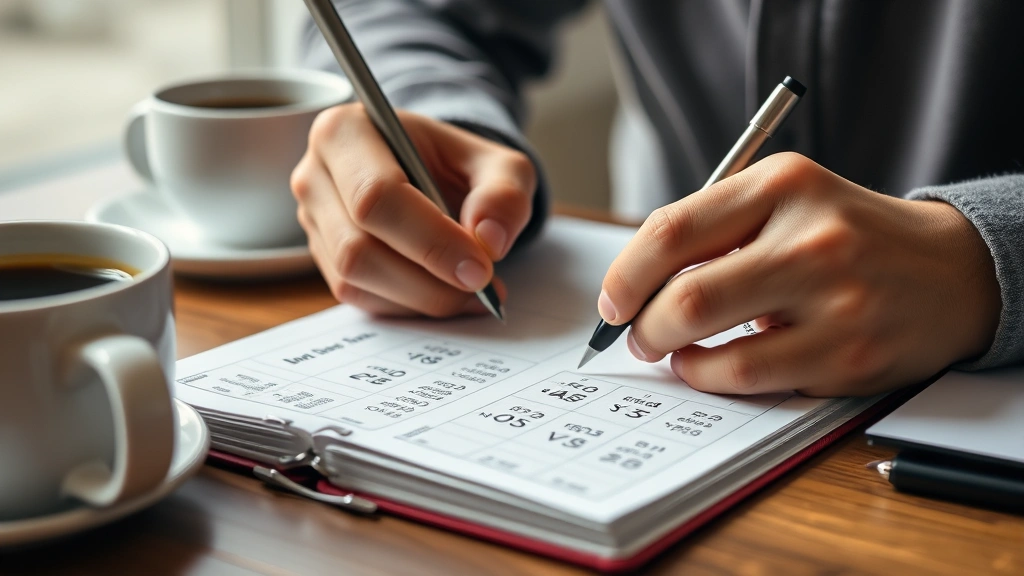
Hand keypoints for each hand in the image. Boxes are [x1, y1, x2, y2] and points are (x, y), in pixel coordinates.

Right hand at [291, 104, 535, 315]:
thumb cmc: (456, 165)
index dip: (430, 241)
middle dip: (427, 278)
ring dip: (420, 297)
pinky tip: (444, 293)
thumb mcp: (498, 165)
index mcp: (346, 132)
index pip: (376, 196)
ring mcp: (314, 221)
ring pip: (355, 279)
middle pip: (357, 247)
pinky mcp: (323, 258)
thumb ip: (504, 194)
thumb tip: (489, 240)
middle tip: (481, 285)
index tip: (480, 268)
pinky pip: (359, 297)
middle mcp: (315, 176)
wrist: (433, 175)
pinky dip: (408, 305)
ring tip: (471, 292)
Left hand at [599, 152, 1000, 395]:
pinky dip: (713, 378)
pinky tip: (713, 367)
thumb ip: (713, 230)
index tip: (613, 302)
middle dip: (643, 327)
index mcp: (783, 184)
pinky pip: (752, 378)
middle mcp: (811, 237)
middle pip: (687, 296)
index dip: (625, 276)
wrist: (948, 270)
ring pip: (714, 345)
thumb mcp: (784, 200)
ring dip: (675, 358)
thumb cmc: (844, 236)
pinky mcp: (851, 354)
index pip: (671, 231)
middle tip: (638, 336)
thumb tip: (632, 288)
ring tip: (675, 353)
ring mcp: (835, 299)